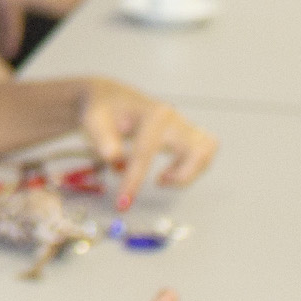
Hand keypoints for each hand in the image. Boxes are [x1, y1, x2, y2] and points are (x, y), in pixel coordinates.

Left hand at [75, 80, 218, 207]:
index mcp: (152, 114)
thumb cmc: (103, 109)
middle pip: (196, 151)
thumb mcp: (94, 120)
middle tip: (157, 184)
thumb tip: (114, 157)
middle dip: (181, 176)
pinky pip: (204, 152)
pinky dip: (193, 167)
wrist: (110, 97)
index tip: (123, 203)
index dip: (134, 181)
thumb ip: (103, 138)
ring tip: (163, 178)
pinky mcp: (187, 133)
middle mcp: (173, 118)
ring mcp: (183, 125)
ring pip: (206, 152)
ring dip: (189, 172)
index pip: (146, 153)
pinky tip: (169, 173)